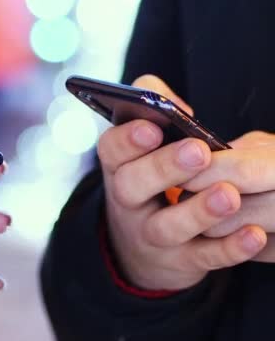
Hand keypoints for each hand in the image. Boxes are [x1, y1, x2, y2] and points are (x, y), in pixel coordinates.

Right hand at [100, 75, 265, 290]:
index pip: (111, 151)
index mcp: (119, 167)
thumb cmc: (154, 180)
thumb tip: (167, 102)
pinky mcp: (179, 262)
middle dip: (163, 168)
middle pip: (131, 187)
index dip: (127, 140)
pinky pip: (202, 258)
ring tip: (229, 194)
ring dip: (198, 211)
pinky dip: (228, 249)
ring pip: (166, 227)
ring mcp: (150, 235)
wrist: (144, 246)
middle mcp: (128, 202)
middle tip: (198, 152)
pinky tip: (254, 234)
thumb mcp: (142, 148)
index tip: (152, 127)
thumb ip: (152, 110)